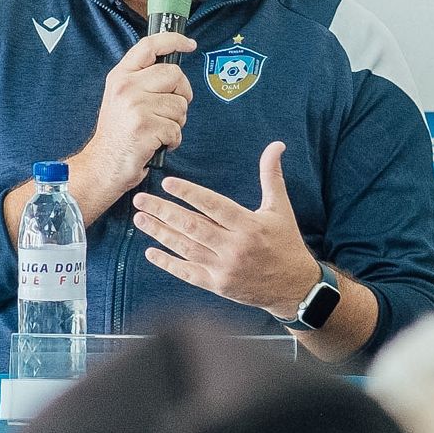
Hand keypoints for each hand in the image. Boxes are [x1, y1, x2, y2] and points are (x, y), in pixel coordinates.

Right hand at [74, 31, 195, 202]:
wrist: (102, 165)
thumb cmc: (119, 133)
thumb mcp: (122, 98)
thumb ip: (143, 80)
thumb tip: (174, 71)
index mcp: (121, 76)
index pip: (149, 46)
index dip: (173, 41)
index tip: (190, 44)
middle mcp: (126, 86)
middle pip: (175, 75)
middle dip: (182, 94)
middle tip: (169, 111)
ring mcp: (134, 105)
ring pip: (180, 105)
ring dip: (176, 122)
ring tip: (156, 130)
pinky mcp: (144, 126)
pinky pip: (177, 129)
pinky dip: (172, 140)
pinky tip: (156, 143)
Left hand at [131, 141, 320, 318]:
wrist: (293, 286)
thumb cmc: (286, 242)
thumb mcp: (281, 208)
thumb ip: (272, 176)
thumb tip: (276, 146)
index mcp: (249, 225)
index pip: (214, 205)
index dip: (190, 193)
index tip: (168, 183)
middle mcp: (234, 247)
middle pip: (192, 226)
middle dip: (163, 211)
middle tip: (141, 200)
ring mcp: (224, 268)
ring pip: (185, 248)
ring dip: (160, 233)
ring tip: (140, 219)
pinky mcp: (217, 285)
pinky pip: (187, 273)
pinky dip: (168, 263)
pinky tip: (150, 251)